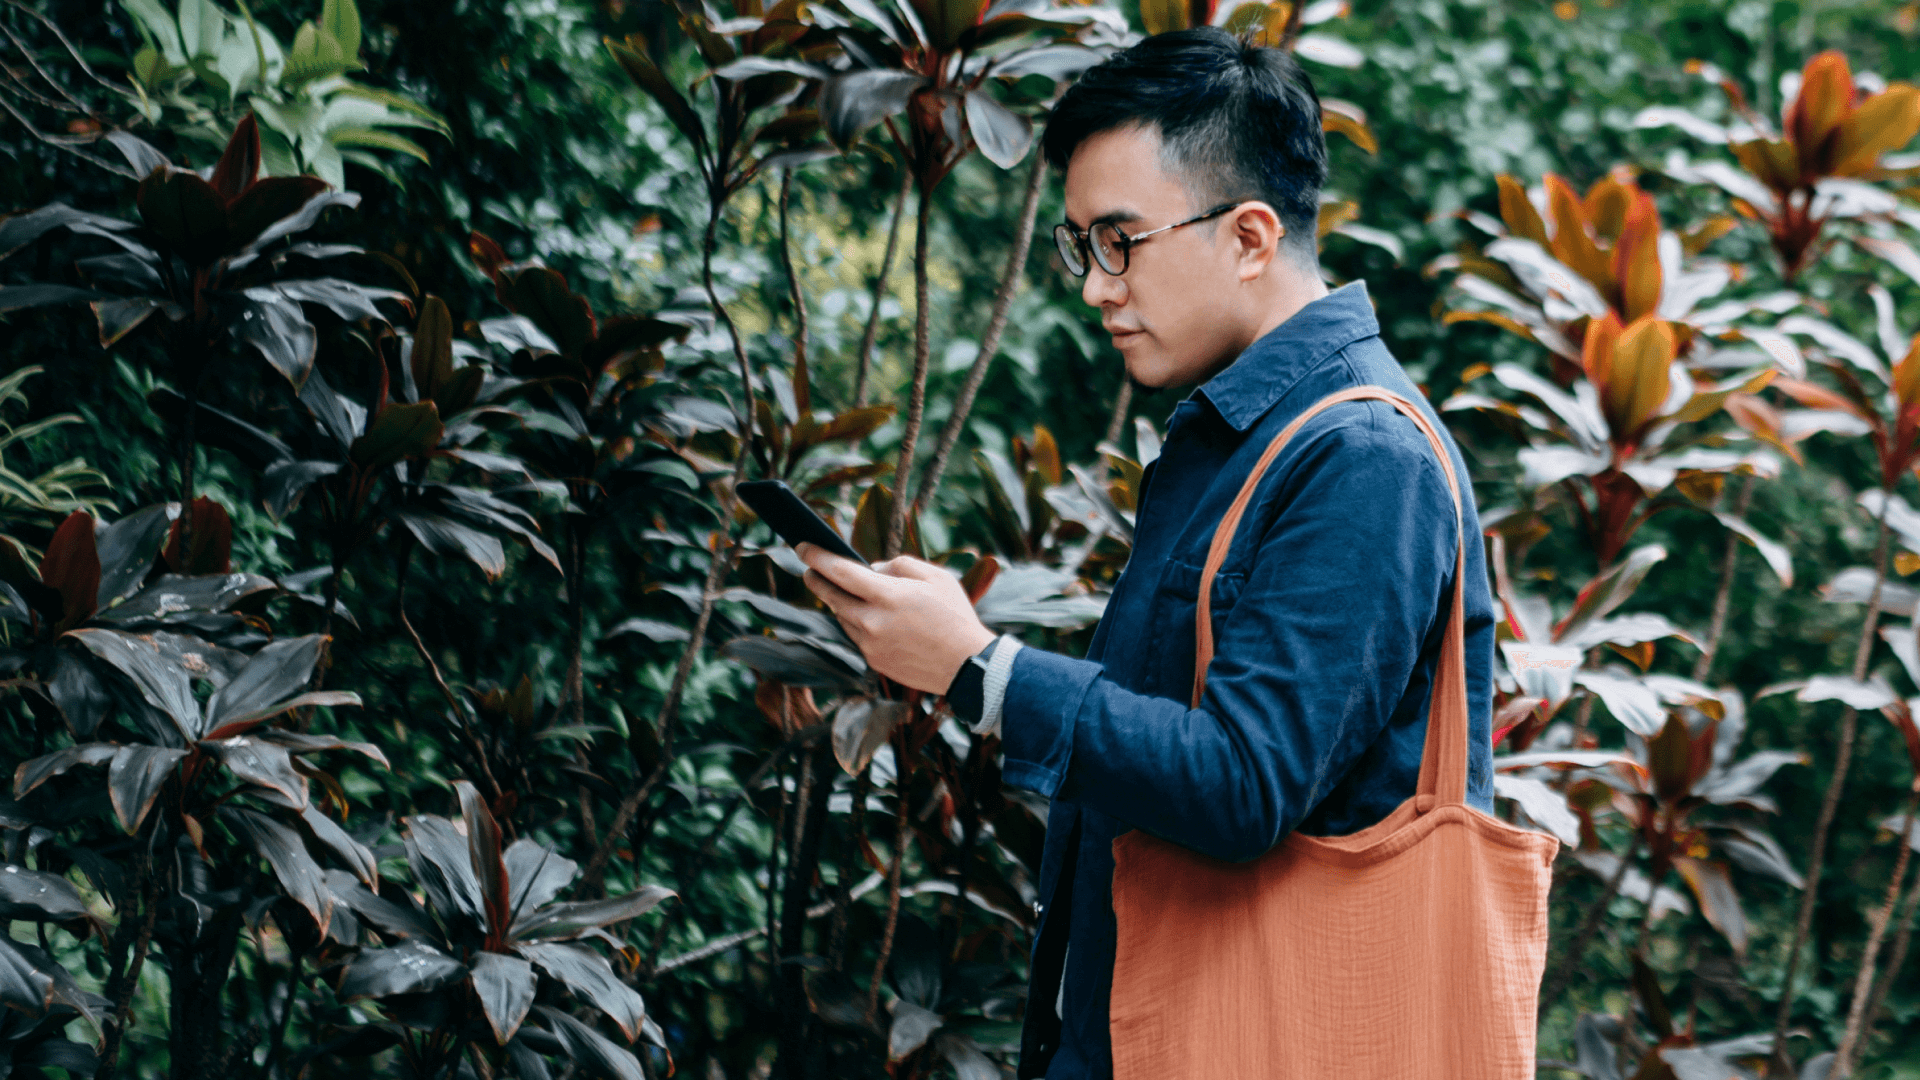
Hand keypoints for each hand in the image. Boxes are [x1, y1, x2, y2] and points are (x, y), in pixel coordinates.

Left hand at [798, 543, 995, 693]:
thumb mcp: (935, 577)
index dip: (817, 556)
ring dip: (841, 603)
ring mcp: (871, 645)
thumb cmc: (955, 616)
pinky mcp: (874, 661)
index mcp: (887, 596)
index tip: (803, 546)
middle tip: (809, 569)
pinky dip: (858, 623)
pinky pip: (857, 636)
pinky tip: (869, 617)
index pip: (839, 571)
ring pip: (843, 618)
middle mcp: (872, 621)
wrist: (967, 666)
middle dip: (816, 579)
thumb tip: (872, 569)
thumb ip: (899, 565)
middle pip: (831, 596)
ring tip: (845, 591)